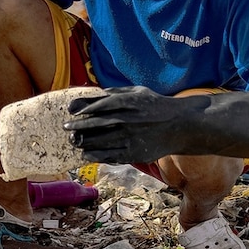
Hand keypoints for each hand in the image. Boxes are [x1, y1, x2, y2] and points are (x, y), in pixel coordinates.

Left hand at [66, 87, 248, 162]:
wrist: (180, 125)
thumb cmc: (156, 106)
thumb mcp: (136, 92)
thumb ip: (114, 93)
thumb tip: (91, 97)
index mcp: (125, 102)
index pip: (95, 106)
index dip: (80, 110)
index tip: (69, 113)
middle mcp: (125, 119)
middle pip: (93, 125)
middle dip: (77, 128)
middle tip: (67, 130)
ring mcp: (129, 137)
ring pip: (98, 142)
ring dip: (83, 143)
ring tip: (75, 143)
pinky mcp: (133, 153)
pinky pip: (109, 156)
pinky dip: (95, 155)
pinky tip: (87, 154)